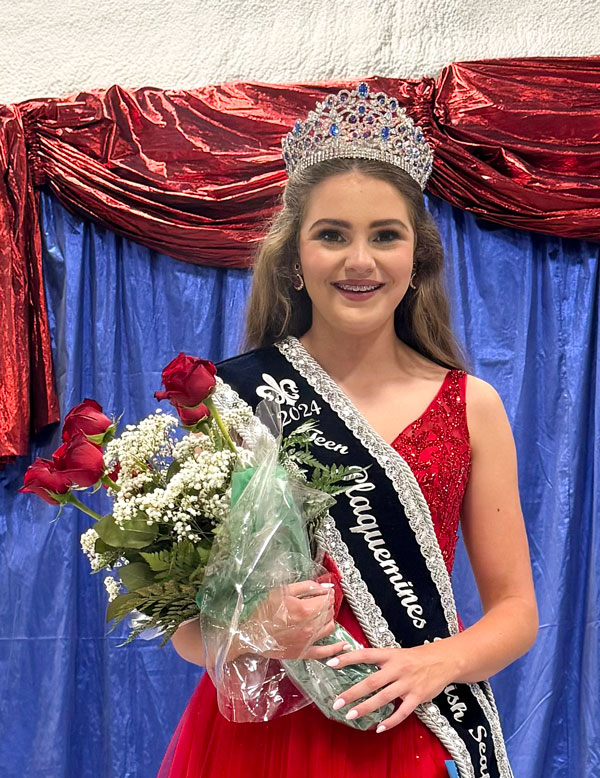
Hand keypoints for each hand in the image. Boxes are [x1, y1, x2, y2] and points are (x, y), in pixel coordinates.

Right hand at [238, 579, 349, 660]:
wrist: (249, 634)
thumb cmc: (263, 610)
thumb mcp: (282, 591)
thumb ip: (306, 587)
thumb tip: (326, 587)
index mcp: (304, 610)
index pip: (326, 600)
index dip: (328, 594)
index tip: (325, 591)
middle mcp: (309, 627)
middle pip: (329, 613)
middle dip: (328, 605)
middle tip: (322, 600)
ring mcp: (308, 642)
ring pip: (329, 628)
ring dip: (329, 619)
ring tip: (323, 614)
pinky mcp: (303, 653)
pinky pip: (324, 652)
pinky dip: (336, 649)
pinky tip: (343, 645)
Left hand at [325, 641, 457, 731]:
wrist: (444, 660)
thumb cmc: (415, 657)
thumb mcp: (396, 653)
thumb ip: (378, 658)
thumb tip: (353, 657)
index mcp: (390, 654)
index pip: (365, 655)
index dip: (347, 658)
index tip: (331, 663)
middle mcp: (397, 668)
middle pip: (372, 681)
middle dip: (353, 692)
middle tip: (337, 702)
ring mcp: (407, 684)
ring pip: (384, 698)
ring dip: (366, 708)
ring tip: (351, 715)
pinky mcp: (417, 697)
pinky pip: (402, 712)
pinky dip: (390, 721)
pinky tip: (379, 728)